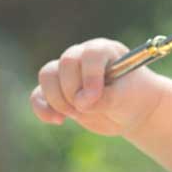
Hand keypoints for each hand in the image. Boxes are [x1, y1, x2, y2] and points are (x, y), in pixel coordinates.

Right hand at [30, 38, 161, 135]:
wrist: (130, 111)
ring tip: (76, 114)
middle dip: (73, 90)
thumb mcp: (125, 98)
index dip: (90, 75)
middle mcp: (82, 56)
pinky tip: (58, 121)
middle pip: (65, 64)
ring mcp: (67, 72)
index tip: (94, 97)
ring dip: (58, 99)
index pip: (90, 54)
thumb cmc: (132, 97)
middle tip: (87, 107)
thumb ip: (105, 98)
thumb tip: (80, 102)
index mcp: (103, 50)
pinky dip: (43, 109)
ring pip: (47, 75)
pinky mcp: (57, 90)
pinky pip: (38, 94)